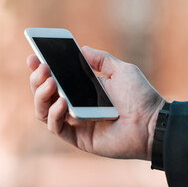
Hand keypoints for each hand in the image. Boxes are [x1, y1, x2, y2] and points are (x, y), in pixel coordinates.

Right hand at [27, 46, 164, 159]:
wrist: (154, 122)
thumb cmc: (140, 97)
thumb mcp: (121, 70)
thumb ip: (101, 59)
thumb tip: (82, 48)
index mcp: (81, 90)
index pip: (53, 80)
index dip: (39, 70)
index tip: (33, 57)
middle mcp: (73, 106)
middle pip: (43, 94)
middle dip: (37, 79)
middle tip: (42, 67)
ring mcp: (74, 122)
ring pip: (43, 111)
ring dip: (41, 95)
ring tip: (50, 81)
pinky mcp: (77, 138)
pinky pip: (55, 127)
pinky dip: (55, 114)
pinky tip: (63, 102)